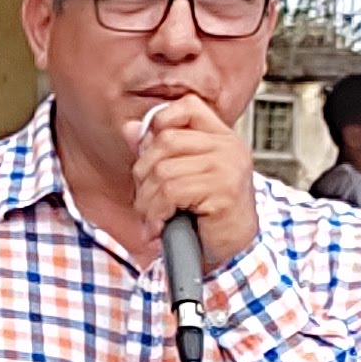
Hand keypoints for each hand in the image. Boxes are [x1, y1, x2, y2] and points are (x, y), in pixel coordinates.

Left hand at [129, 96, 258, 267]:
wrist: (229, 254)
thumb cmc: (206, 219)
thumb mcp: (178, 178)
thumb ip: (156, 151)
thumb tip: (131, 128)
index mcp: (220, 138)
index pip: (187, 107)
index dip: (159, 124)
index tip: (150, 155)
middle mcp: (228, 147)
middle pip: (164, 141)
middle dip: (143, 175)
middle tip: (146, 201)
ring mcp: (228, 166)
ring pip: (163, 171)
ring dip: (147, 203)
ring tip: (153, 219)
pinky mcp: (224, 189)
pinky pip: (170, 192)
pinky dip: (156, 214)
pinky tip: (160, 227)